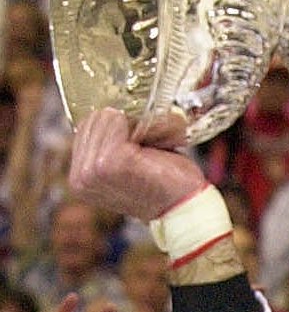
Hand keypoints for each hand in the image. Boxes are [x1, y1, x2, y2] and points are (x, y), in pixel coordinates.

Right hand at [68, 108, 205, 221]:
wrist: (186, 207)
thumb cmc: (164, 181)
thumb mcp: (130, 159)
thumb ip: (110, 140)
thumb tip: (109, 104)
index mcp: (79, 178)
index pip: (87, 125)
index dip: (117, 129)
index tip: (137, 150)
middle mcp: (80, 178)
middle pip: (94, 118)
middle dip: (124, 126)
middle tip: (145, 151)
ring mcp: (92, 171)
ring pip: (105, 118)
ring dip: (133, 127)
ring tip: (147, 153)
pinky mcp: (109, 163)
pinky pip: (119, 122)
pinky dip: (141, 127)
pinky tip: (150, 151)